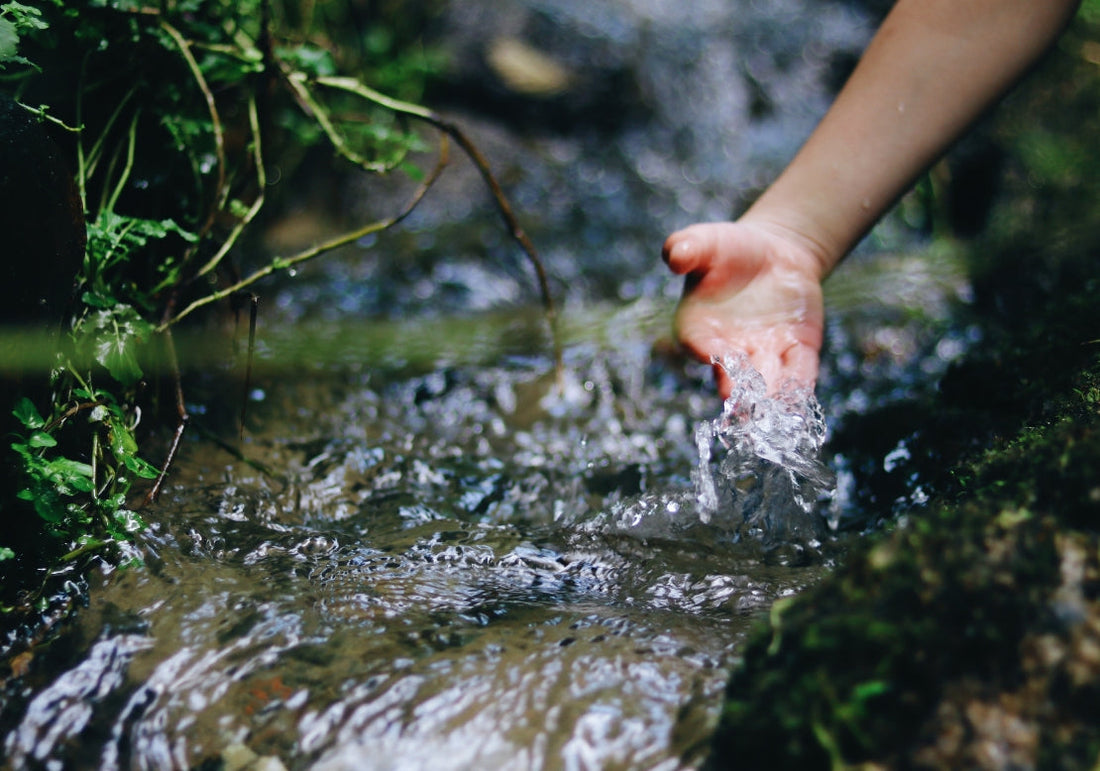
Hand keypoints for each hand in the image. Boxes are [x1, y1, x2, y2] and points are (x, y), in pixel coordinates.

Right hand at [662, 220, 825, 398]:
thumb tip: (675, 255)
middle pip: (733, 374)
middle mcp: (729, 350)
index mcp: (698, 328)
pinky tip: (803, 403)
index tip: (713, 356)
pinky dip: (801, 387)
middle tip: (743, 407)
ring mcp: (764, 354)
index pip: (699, 343)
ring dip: (772, 399)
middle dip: (739, 390)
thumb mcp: (706, 241)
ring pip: (768, 381)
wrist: (773, 254)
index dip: (706, 350)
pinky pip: (800, 372)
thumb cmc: (728, 248)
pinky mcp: (796, 351)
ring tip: (776, 416)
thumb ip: (687, 247)